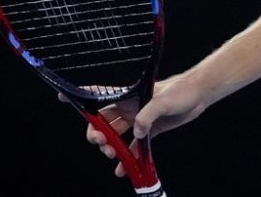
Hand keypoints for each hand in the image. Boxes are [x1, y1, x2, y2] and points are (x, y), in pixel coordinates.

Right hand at [69, 72, 208, 177]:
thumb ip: (147, 116)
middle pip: (104, 122)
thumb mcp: (163, 101)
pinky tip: (124, 170)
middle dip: (97, 134)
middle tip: (101, 144)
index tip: (63, 98)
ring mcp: (139, 120)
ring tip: (114, 157)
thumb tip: (137, 133)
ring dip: (111, 147)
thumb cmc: (180, 91)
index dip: (81, 97)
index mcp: (128, 97)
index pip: (100, 94)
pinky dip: (129, 158)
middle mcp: (129, 108)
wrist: (198, 94)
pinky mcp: (150, 130)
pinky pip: (134, 147)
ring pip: (117, 136)